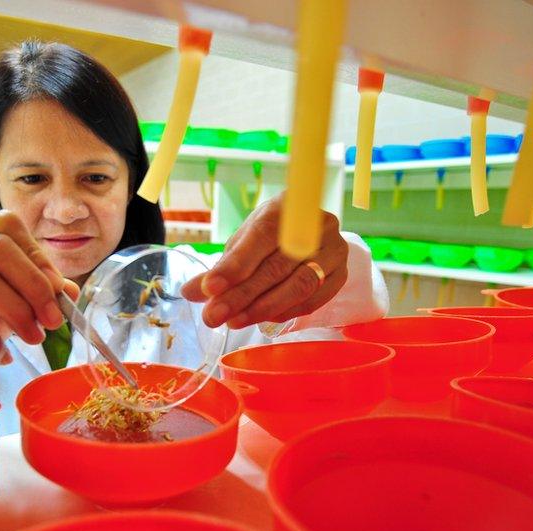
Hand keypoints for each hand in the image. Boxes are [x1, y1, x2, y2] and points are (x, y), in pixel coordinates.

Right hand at [0, 210, 77, 401]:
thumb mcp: (5, 305)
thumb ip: (34, 293)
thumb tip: (70, 291)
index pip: (6, 228)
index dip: (37, 257)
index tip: (59, 291)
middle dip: (33, 285)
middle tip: (52, 319)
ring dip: (16, 312)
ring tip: (33, 338)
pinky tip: (2, 355)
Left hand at [181, 195, 347, 329]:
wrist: (312, 232)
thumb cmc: (271, 235)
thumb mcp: (244, 241)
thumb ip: (221, 267)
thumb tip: (190, 292)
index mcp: (287, 207)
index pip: (260, 237)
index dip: (234, 265)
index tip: (209, 288)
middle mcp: (317, 226)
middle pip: (277, 267)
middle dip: (241, 295)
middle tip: (213, 316)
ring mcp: (334, 251)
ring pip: (298, 286)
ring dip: (262, 308)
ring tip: (233, 321)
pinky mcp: (342, 275)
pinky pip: (313, 300)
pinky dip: (284, 312)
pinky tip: (261, 319)